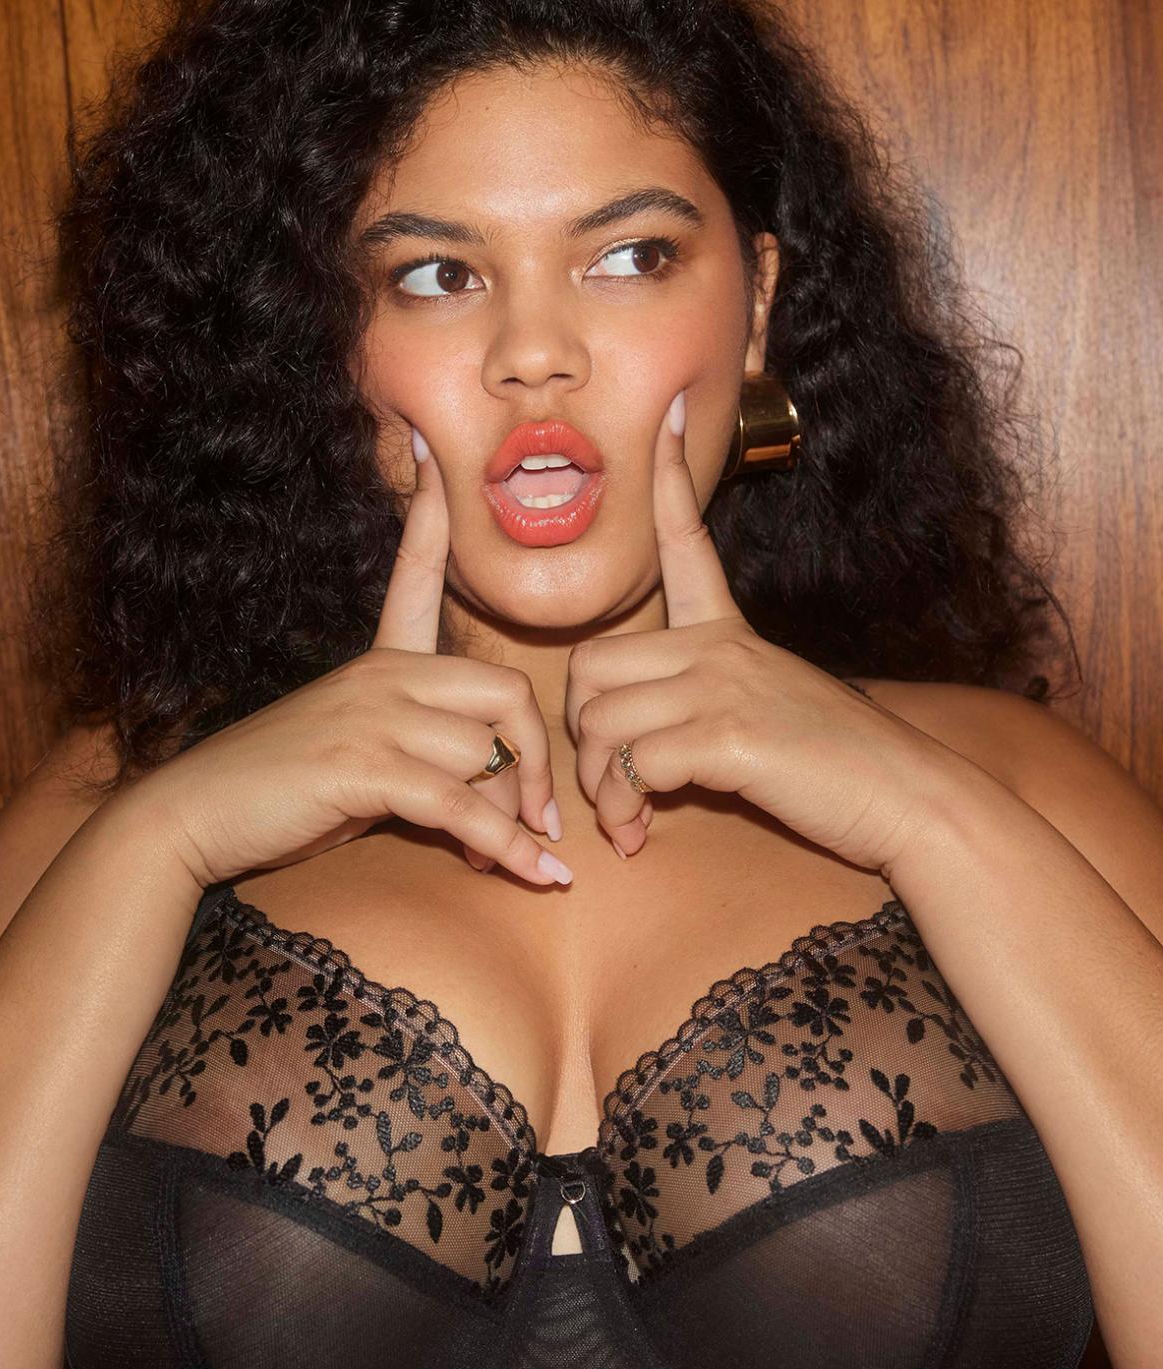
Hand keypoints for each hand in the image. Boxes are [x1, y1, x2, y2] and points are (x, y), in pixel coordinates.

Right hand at [123, 425, 570, 890]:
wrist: (194, 814)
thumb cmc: (279, 791)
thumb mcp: (357, 756)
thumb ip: (420, 756)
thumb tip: (490, 800)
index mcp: (380, 662)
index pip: (414, 579)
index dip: (429, 523)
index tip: (433, 462)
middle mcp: (383, 677)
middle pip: (506, 695)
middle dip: (539, 763)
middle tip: (545, 816)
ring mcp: (373, 718)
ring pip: (487, 756)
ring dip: (512, 822)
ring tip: (513, 859)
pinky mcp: (364, 767)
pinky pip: (463, 807)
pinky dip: (508, 850)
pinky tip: (537, 874)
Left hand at [565, 389, 961, 874]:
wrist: (908, 797)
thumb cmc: (841, 767)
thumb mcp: (774, 709)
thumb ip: (714, 706)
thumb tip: (657, 752)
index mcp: (730, 633)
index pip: (688, 543)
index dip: (665, 482)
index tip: (663, 416)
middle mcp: (719, 648)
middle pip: (590, 666)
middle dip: (580, 737)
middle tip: (607, 787)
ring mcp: (722, 687)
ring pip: (600, 723)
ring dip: (598, 787)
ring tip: (625, 823)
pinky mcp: (726, 736)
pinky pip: (632, 765)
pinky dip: (626, 808)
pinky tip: (642, 834)